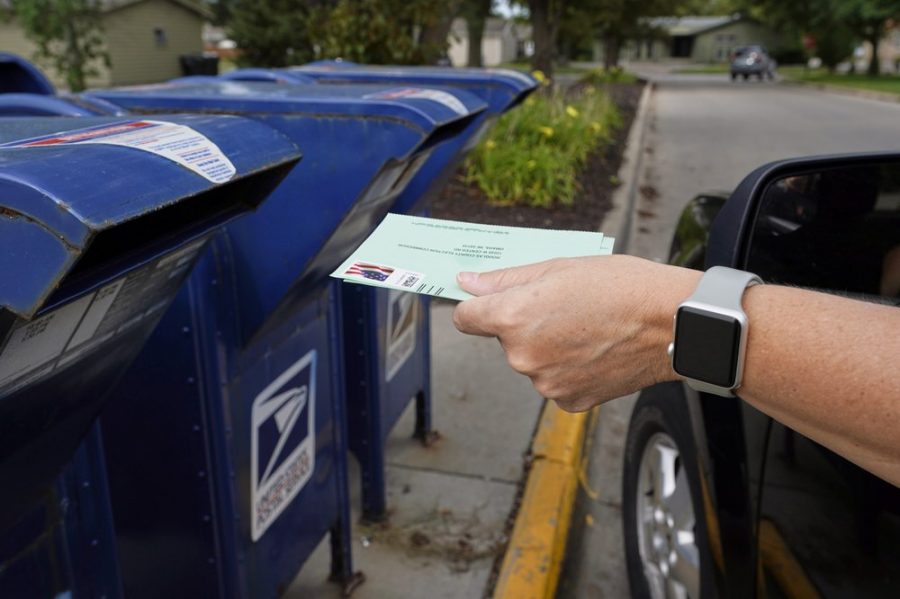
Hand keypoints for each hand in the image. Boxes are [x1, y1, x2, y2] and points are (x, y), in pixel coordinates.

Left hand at [452, 255, 699, 411]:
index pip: (466, 318)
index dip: (478, 306)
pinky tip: (596, 350)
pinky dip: (569, 368)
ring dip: (549, 346)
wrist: (672, 324)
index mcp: (513, 319)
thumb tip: (468, 283)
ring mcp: (546, 383)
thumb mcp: (559, 267)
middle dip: (526, 324)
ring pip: (532, 360)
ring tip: (588, 328)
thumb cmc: (622, 287)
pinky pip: (555, 380)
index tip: (489, 302)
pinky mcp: (569, 400)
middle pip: (505, 339)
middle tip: (566, 307)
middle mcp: (522, 357)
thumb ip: (506, 280)